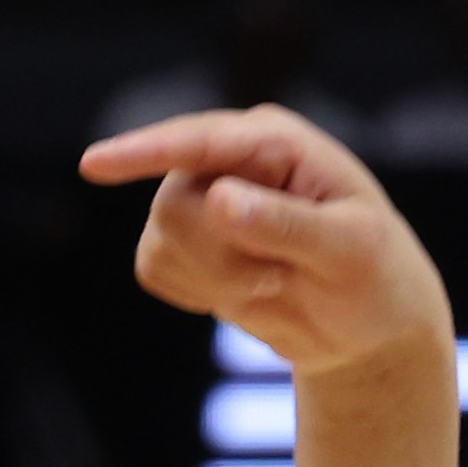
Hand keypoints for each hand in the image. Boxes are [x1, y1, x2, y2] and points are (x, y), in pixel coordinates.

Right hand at [80, 105, 452, 375]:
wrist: (367, 325)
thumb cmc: (374, 274)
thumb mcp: (350, 249)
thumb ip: (287, 223)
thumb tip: (217, 197)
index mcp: (276, 141)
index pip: (202, 142)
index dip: (145, 151)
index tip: (93, 164)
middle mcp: (229, 159)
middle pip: (174, 204)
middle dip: (222, 257)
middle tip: (280, 276)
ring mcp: (200, 196)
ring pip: (161, 239)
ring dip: (216, 279)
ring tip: (275, 279)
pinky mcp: (183, 240)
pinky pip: (154, 267)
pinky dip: (197, 291)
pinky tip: (245, 290)